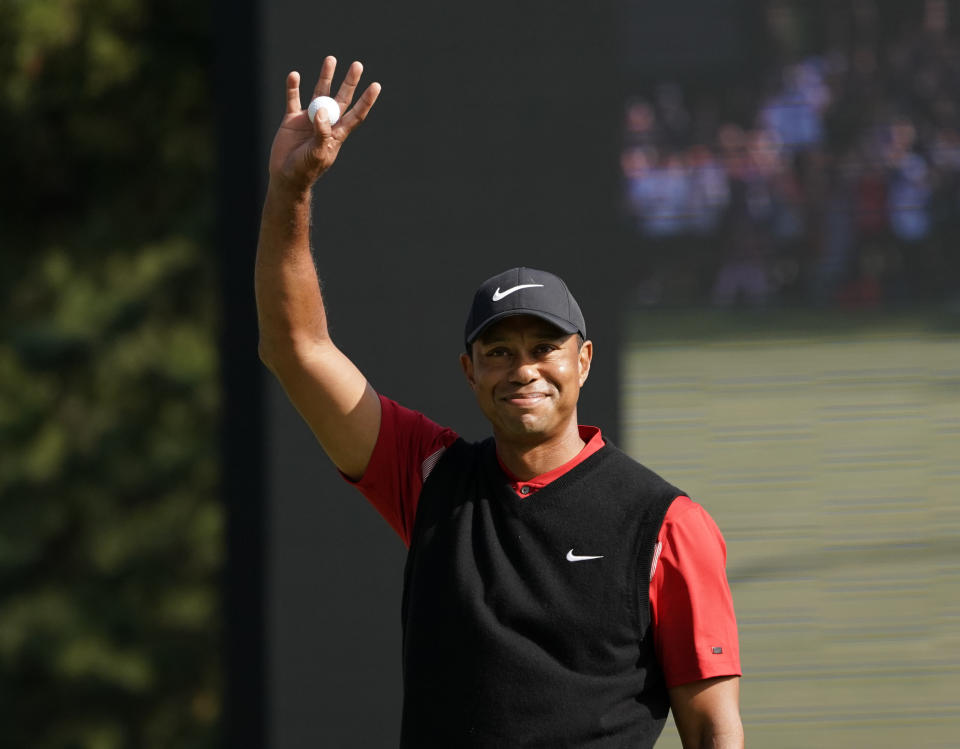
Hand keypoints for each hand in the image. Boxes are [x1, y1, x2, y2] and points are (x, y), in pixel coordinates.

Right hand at [267, 56, 380, 191]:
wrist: (286, 176)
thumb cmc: (306, 169)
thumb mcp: (317, 153)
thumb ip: (322, 132)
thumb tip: (322, 111)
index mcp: (337, 133)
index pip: (356, 113)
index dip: (366, 100)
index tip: (376, 86)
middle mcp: (326, 122)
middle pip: (341, 98)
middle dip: (349, 82)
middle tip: (358, 65)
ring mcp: (309, 119)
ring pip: (319, 92)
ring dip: (325, 77)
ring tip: (331, 59)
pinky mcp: (292, 119)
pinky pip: (293, 99)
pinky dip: (293, 87)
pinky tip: (295, 75)